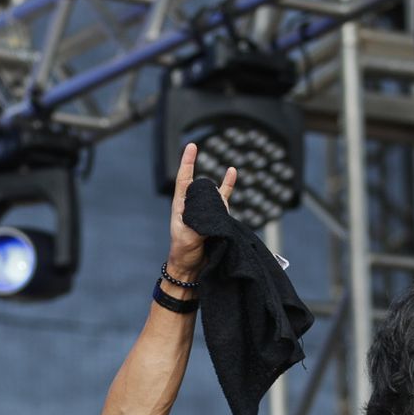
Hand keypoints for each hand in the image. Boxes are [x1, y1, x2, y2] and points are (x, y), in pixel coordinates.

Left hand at [166, 141, 236, 280]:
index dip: (187, 162)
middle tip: (197, 158)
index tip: (191, 146)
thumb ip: (199, 225)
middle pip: (198, 183)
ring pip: (212, 191)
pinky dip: (228, 186)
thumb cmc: (184, 253)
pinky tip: (232, 172)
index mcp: (181, 208)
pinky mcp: (216, 217)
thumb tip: (211, 213)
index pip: (183, 180)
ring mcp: (205, 211)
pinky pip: (223, 199)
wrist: (191, 269)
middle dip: (198, 172)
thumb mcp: (188, 239)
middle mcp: (193, 206)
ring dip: (218, 184)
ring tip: (227, 177)